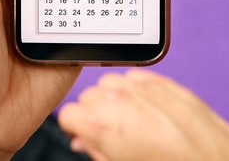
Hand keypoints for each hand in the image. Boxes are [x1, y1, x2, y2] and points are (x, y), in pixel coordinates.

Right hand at [58, 70, 228, 160]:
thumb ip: (95, 151)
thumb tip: (85, 142)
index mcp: (101, 125)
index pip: (68, 114)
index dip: (77, 128)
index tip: (85, 135)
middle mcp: (117, 100)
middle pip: (88, 97)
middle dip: (95, 113)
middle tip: (112, 133)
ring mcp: (139, 87)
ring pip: (110, 83)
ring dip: (116, 99)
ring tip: (133, 121)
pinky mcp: (159, 79)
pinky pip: (135, 77)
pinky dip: (137, 90)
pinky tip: (148, 110)